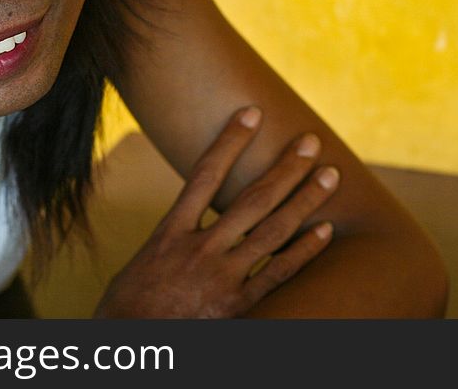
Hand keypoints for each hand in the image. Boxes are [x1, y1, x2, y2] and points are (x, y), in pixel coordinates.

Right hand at [93, 106, 339, 317]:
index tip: (252, 114)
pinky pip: (278, 273)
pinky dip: (303, 250)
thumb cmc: (127, 308)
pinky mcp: (238, 305)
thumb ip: (172, 238)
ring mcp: (223, 277)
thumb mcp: (142, 263)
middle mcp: (201, 248)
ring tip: (330, 175)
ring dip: (305, 200)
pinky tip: (325, 230)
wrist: (130, 345)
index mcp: (171, 233)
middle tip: (310, 141)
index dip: (230, 141)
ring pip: (273, 230)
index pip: (205, 175)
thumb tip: (189, 220)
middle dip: (285, 167)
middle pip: (252, 198)